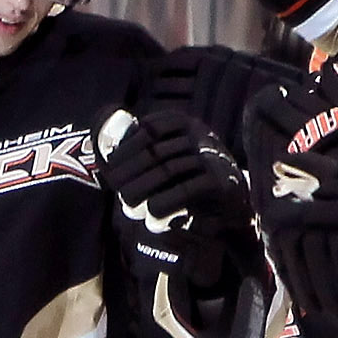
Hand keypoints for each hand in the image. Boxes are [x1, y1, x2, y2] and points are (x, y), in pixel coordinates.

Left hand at [98, 106, 260, 291]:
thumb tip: (108, 131)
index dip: (124, 151)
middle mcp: (201, 134)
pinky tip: (152, 215)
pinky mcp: (223, 183)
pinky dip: (165, 203)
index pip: (148, 129)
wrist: (229, 207)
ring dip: (144, 192)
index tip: (111, 173)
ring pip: (169, 170)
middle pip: (155, 151)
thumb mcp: (160, 161)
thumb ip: (135, 146)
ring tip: (130, 209)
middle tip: (120, 195)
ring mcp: (214, 157)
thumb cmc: (185, 182)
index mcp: (184, 123)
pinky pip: (187, 190)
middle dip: (131, 175)